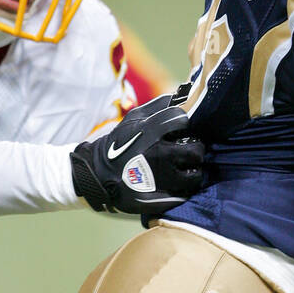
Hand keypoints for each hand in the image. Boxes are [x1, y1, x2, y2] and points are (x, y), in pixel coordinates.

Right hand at [71, 95, 204, 215]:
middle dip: (197, 149)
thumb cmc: (118, 144)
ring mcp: (160, 178)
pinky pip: (184, 194)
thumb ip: (157, 106)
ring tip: (187, 169)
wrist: (97, 174)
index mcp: (150, 132)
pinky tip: (179, 184)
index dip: (185, 122)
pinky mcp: (159, 197)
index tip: (182, 128)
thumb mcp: (132, 119)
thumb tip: (179, 95)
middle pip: (196, 150)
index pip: (182, 119)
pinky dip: (185, 189)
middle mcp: (158, 154)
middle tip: (191, 151)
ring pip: (195, 175)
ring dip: (194, 172)